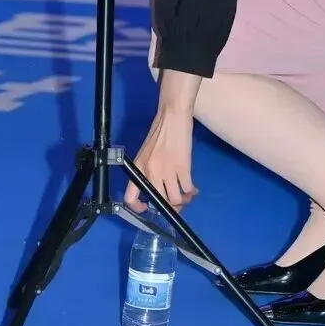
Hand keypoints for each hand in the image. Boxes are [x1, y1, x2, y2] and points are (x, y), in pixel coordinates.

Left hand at [124, 73, 199, 212]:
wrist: (172, 117)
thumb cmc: (159, 131)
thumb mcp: (146, 153)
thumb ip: (148, 170)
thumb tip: (156, 187)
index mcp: (139, 169)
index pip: (131, 197)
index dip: (139, 208)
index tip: (148, 209)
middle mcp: (151, 173)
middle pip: (159, 202)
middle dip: (169, 207)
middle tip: (177, 205)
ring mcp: (167, 171)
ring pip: (175, 199)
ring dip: (183, 201)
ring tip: (187, 196)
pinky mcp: (183, 167)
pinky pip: (187, 189)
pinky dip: (192, 192)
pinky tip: (194, 189)